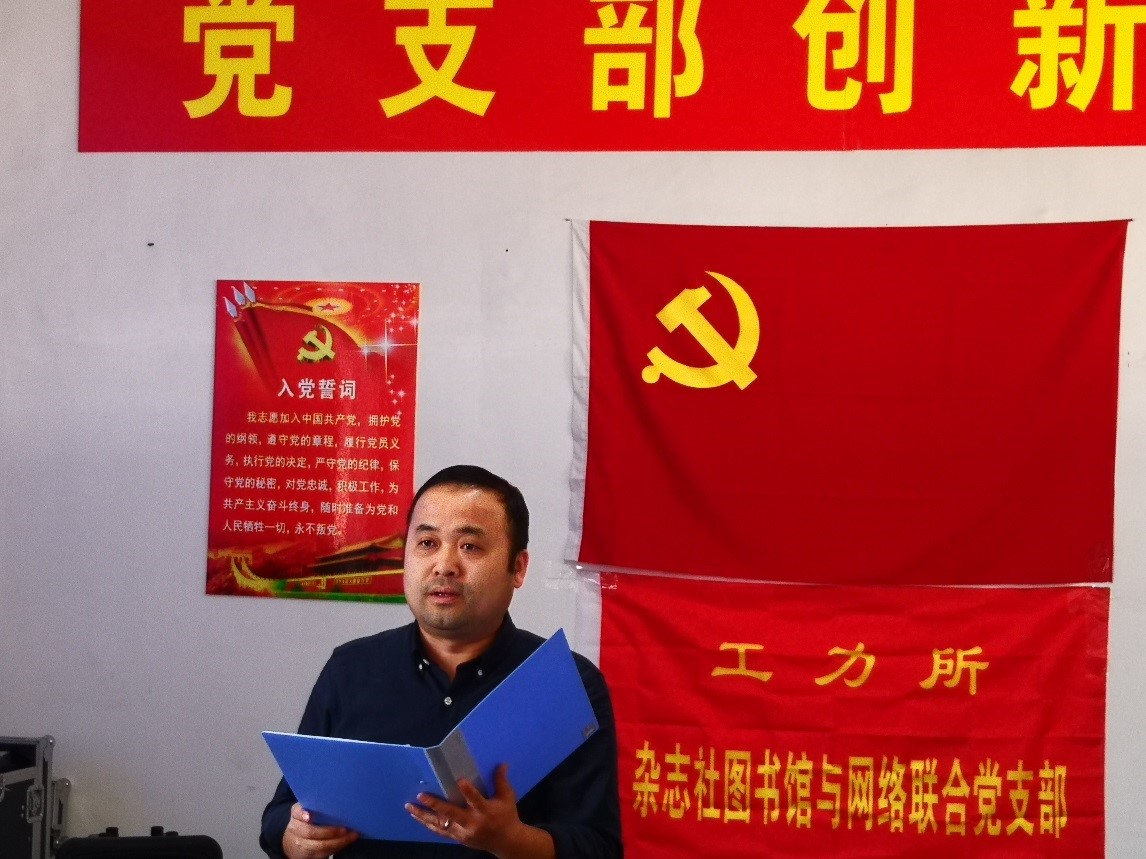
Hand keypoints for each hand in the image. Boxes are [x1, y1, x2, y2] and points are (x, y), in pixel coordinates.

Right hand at [282, 802, 358, 858]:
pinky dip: (338, 847)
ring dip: (338, 841)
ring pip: (319, 845)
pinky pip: (324, 853)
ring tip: (352, 835)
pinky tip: (348, 841)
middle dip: (329, 831)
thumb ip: (316, 804)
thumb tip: (336, 796)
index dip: (302, 814)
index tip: (309, 816)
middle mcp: (296, 829)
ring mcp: (301, 844)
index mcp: (296, 814)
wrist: (293, 840)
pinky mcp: (309, 855)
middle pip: (310, 832)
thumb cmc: (306, 820)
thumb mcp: (307, 809)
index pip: (297, 812)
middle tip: (345, 828)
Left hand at [405, 764, 553, 858]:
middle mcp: (472, 822)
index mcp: (485, 811)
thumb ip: (501, 781)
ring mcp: (463, 832)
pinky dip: (428, 824)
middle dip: (435, 805)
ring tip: (410, 807)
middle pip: (451, 813)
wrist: (506, 842)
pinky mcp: (457, 838)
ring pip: (441, 824)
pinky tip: (417, 817)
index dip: (468, 791)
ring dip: (424, 816)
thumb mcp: (508, 798)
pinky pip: (440, 831)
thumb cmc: (507, 816)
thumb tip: (502, 763)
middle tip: (421, 796)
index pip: (476, 799)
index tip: (459, 780)